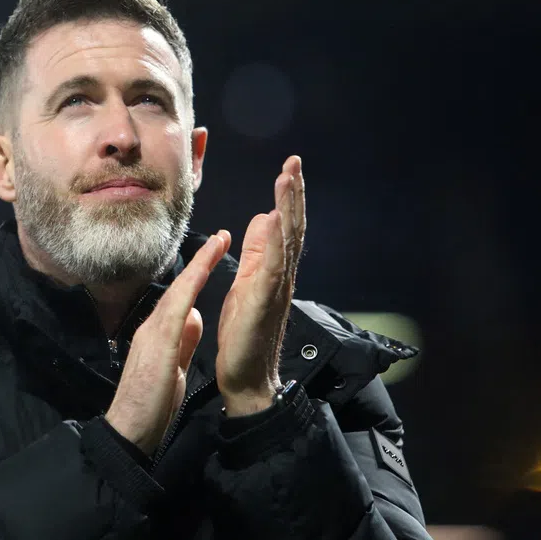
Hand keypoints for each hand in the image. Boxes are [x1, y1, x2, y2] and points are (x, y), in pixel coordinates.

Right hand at [105, 229, 231, 455]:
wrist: (130, 431)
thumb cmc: (150, 404)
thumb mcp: (174, 366)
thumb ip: (184, 340)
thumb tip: (195, 316)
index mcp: (158, 334)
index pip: (180, 297)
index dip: (197, 274)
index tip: (215, 253)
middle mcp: (152, 327)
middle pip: (179, 288)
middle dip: (200, 261)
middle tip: (220, 236)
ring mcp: (153, 334)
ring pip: (178, 292)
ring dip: (198, 266)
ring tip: (217, 243)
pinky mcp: (158, 345)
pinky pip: (176, 310)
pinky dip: (190, 288)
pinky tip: (202, 273)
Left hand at [216, 155, 305, 416]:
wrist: (246, 377)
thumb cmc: (246, 333)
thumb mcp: (247, 281)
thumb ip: (258, 251)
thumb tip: (265, 218)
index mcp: (274, 269)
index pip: (285, 225)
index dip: (288, 196)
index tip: (289, 166)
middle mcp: (281, 275)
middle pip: (292, 227)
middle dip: (293, 193)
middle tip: (294, 162)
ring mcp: (276, 288)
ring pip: (287, 241)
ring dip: (288, 208)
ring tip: (287, 179)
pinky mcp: (264, 302)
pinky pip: (272, 268)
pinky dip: (276, 243)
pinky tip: (276, 220)